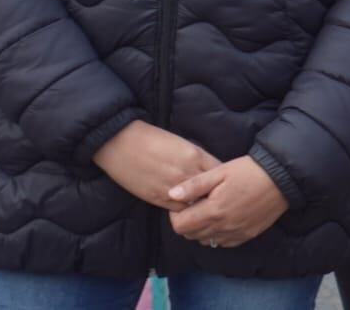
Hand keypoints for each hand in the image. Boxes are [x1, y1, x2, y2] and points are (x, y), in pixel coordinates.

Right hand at [93, 120, 219, 211]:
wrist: (121, 143)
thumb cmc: (152, 138)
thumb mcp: (182, 144)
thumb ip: (197, 157)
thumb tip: (208, 169)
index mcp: (196, 156)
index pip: (221, 172)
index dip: (225, 179)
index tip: (227, 183)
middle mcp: (188, 173)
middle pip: (212, 191)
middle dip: (217, 195)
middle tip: (220, 199)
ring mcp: (173, 188)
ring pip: (197, 204)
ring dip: (201, 205)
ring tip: (204, 206)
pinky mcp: (158, 198)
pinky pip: (179, 210)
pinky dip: (184, 210)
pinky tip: (186, 207)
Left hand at [167, 156, 287, 248]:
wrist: (283, 178)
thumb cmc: (250, 170)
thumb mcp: (220, 171)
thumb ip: (195, 185)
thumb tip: (171, 194)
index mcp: (213, 211)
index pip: (179, 226)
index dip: (176, 214)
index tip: (185, 201)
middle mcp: (222, 227)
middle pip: (191, 235)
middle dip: (188, 222)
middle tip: (197, 204)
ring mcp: (236, 233)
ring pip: (206, 240)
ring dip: (202, 229)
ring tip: (211, 211)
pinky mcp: (248, 235)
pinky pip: (224, 242)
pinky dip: (218, 234)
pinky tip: (224, 219)